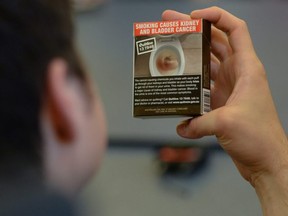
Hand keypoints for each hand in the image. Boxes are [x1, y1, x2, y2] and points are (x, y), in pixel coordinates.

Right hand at [162, 7, 287, 186]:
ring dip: (188, 58)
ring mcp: (227, 88)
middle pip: (213, 43)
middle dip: (192, 32)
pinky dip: (189, 89)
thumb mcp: (227, 123)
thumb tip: (182, 125)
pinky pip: (201, 89)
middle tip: (170, 25)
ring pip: (205, 65)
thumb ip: (198, 122)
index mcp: (246, 68)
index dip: (216, 17)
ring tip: (167, 52)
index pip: (235, 30)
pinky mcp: (221, 103)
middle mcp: (237, 74)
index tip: (193, 17)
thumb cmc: (259, 137)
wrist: (267, 160)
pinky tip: (176, 92)